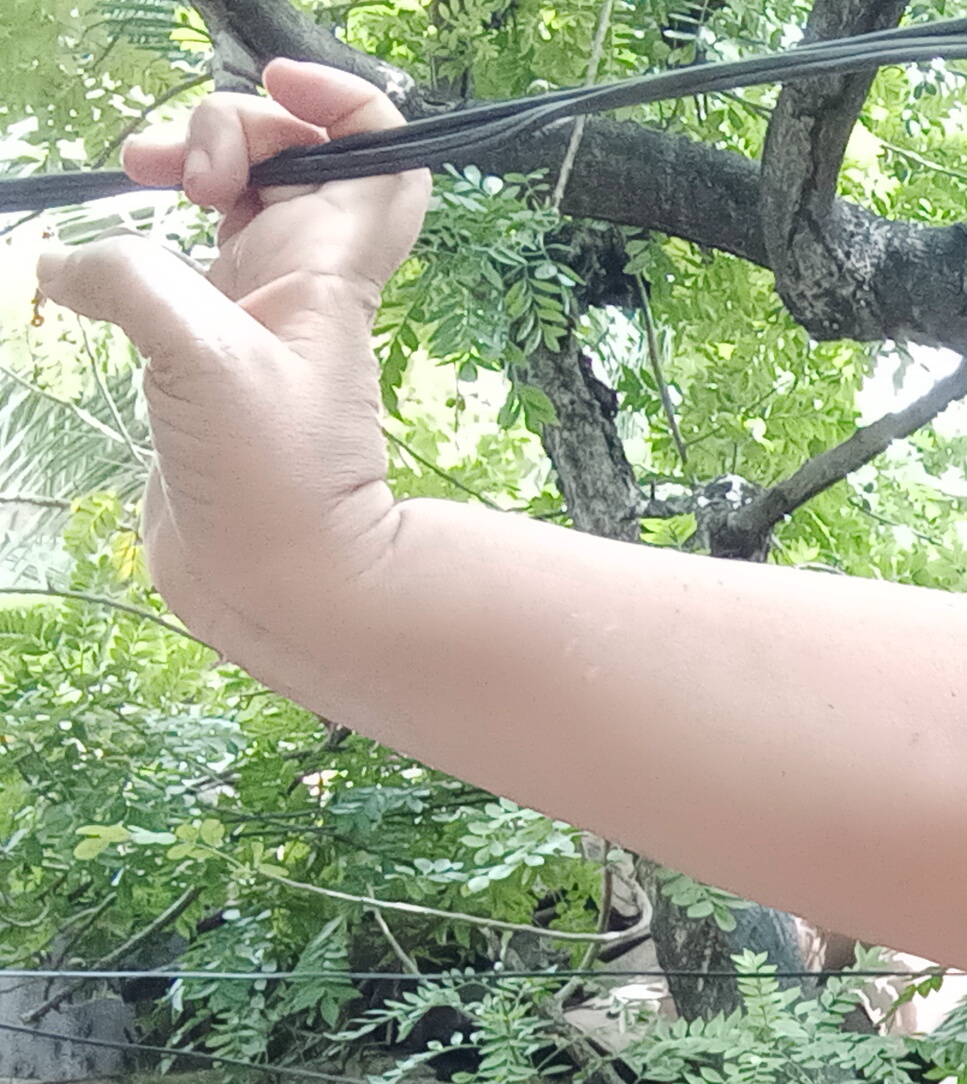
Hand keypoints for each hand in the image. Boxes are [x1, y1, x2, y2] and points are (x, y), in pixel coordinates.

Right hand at [34, 58, 431, 650]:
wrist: (286, 590)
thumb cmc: (277, 486)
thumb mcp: (200, 359)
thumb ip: (129, 282)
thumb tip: (64, 266)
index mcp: (326, 268)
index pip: (381, 155)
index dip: (342, 103)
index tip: (276, 88)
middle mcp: (298, 282)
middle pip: (285, 156)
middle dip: (225, 125)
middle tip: (182, 171)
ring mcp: (251, 317)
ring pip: (229, 203)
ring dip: (181, 166)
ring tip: (136, 176)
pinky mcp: (204, 359)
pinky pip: (174, 267)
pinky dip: (133, 242)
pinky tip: (86, 267)